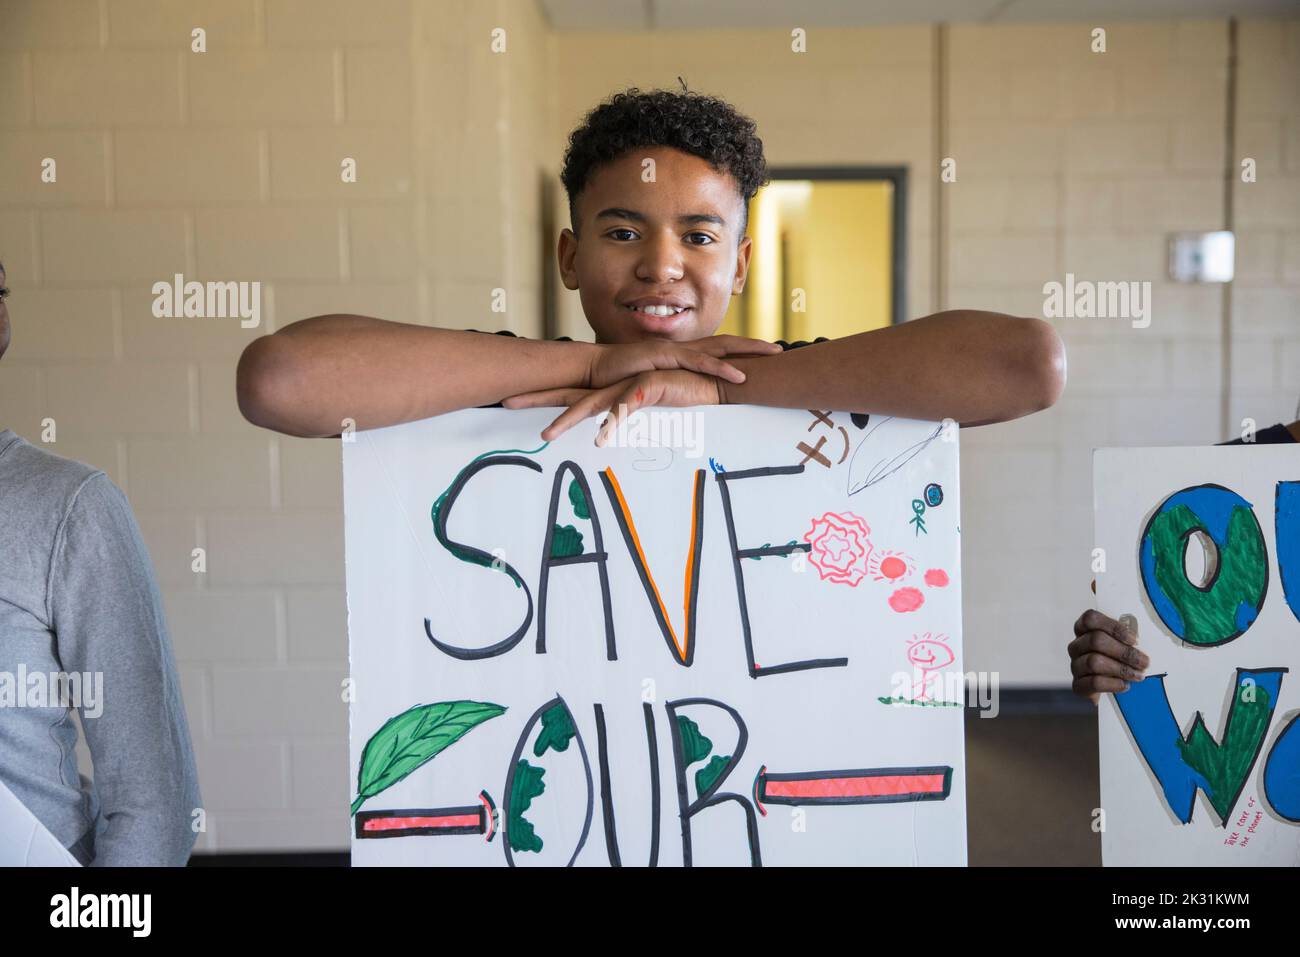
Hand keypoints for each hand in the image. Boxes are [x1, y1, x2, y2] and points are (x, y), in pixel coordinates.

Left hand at [503, 369, 722, 443]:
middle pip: (569, 394)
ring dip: (568, 420)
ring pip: (591, 404)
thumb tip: (614, 427)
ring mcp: (630, 385)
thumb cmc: (687, 391)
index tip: (515, 401)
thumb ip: (634, 413)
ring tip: (545, 437)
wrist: (718, 374)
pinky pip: (626, 408)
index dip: (542, 397)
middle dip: (537, 399)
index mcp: (613, 391)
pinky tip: (599, 437)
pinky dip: (613, 422)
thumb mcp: (655, 406)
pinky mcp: (650, 387)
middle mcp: (616, 386)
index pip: (571, 395)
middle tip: (506, 404)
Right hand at [586, 336, 780, 390]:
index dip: (742, 351)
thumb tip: (686, 399)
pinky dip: (719, 368)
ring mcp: (673, 351)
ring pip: (717, 349)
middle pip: (725, 343)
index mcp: (680, 354)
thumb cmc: (619, 379)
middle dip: (754, 346)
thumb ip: (670, 387)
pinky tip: (738, 376)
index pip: (717, 350)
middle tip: (780, 350)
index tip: (765, 355)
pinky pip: (696, 362)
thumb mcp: (652, 384)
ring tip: (771, 356)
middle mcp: (680, 348)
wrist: (593, 371)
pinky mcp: (663, 358)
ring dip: (746, 353)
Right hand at [1069, 609, 1148, 703]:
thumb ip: (1125, 631)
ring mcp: (1075, 665)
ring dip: (1121, 669)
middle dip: (1124, 652)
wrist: (1110, 686)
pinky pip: (1093, 682)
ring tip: (1138, 675)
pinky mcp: (1078, 685)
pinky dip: (1112, 684)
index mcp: (1084, 630)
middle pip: (1095, 640)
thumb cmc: (1118, 659)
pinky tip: (1125, 685)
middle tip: (1144, 662)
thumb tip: (1119, 612)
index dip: (1113, 627)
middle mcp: (1077, 646)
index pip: (1090, 619)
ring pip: (1094, 662)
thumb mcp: (1123, 642)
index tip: (1135, 639)